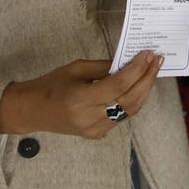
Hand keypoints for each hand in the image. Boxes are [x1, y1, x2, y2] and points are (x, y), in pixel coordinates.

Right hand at [0, 51, 160, 138]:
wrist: (31, 111)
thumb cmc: (51, 85)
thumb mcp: (76, 68)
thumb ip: (104, 67)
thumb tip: (129, 62)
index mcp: (81, 99)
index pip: (118, 86)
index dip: (137, 70)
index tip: (149, 54)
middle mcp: (90, 118)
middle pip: (129, 100)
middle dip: (146, 79)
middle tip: (157, 61)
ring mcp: (94, 129)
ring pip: (129, 111)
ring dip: (143, 91)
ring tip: (151, 72)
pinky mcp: (96, 134)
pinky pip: (121, 117)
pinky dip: (132, 101)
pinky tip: (138, 87)